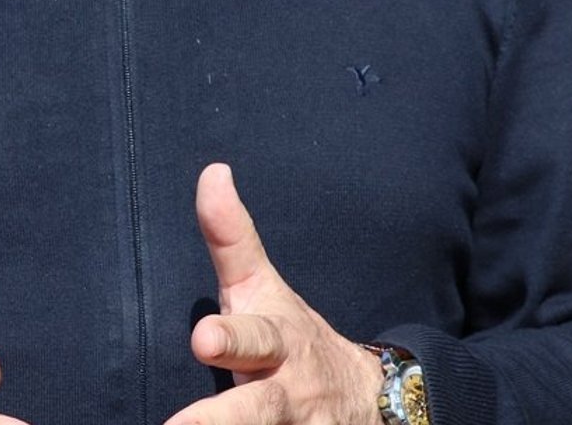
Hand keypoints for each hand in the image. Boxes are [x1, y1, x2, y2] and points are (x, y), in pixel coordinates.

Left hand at [164, 164, 383, 424]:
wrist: (368, 403)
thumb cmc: (292, 339)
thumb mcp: (265, 289)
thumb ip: (232, 239)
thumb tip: (212, 171)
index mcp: (277, 345)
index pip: (254, 339)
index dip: (231, 338)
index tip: (202, 337)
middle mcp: (286, 397)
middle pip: (254, 413)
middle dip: (221, 422)